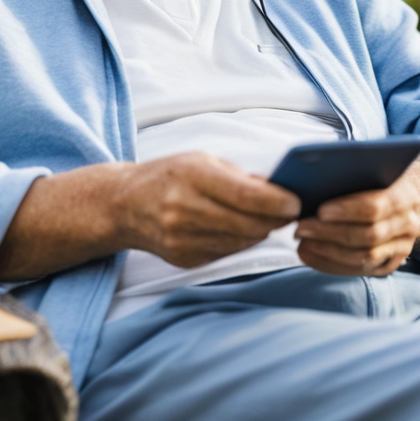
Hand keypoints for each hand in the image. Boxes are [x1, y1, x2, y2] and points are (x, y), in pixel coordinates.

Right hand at [114, 151, 301, 267]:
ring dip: (259, 232)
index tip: (296, 203)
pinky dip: (239, 242)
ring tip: (268, 220)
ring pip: (240, 242)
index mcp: (191, 176)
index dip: (275, 202)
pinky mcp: (184, 259)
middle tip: (289, 214)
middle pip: (246, 223)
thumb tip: (277, 190)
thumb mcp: (201, 161)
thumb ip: (238, 176)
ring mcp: (182, 238)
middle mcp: (184, 208)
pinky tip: (240, 229)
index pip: (244, 195)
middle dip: (274, 220)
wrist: (124, 205)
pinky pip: (226, 252)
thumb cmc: (168, 175)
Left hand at [294, 172, 419, 276]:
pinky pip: (360, 270)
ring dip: (329, 251)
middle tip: (300, 228)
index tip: (319, 210)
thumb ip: (351, 175)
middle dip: (330, 233)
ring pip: (365, 257)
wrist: (407, 198)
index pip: (375, 207)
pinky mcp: (390, 263)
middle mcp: (409, 224)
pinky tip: (309, 254)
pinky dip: (332, 264)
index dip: (347, 210)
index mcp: (406, 195)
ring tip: (301, 243)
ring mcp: (402, 247)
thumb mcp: (373, 168)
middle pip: (368, 235)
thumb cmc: (381, 177)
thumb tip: (311, 184)